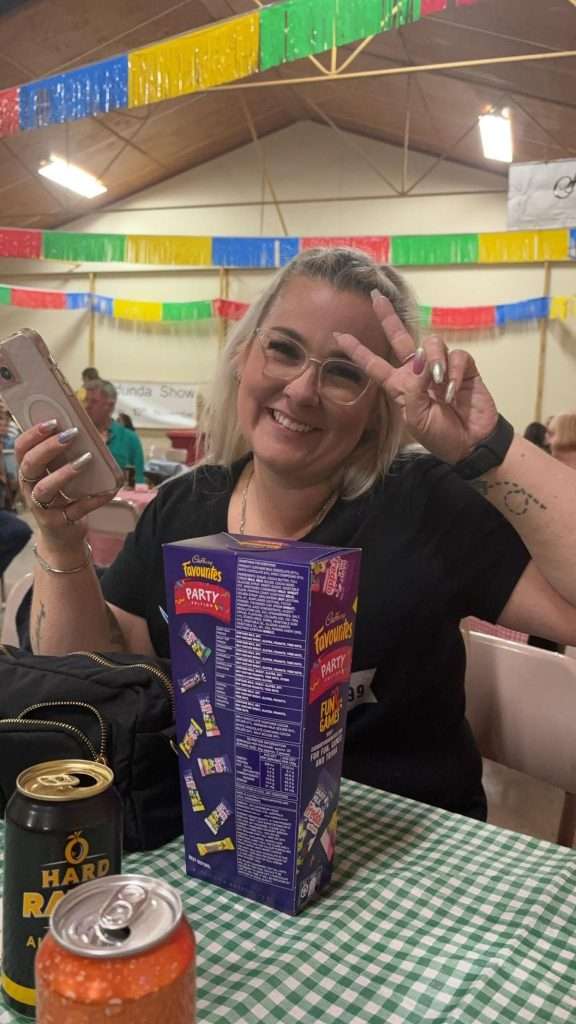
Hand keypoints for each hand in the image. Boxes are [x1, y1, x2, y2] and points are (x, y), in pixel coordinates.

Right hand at [15, 420, 116, 549]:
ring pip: (45, 488)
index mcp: (28, 471)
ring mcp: (41, 507)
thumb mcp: (59, 475)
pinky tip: (109, 490)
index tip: (53, 421)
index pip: (22, 448)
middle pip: (30, 465)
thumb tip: (86, 432)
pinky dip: (94, 499)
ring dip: (65, 472)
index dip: (33, 434)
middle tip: (71, 434)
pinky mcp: (58, 522)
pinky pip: (76, 509)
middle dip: (49, 447)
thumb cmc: (62, 496)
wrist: (62, 534)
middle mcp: (29, 488)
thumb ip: (65, 456)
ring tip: (86, 459)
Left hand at [334, 292, 498, 464]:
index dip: (358, 351)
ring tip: (437, 384)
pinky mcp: (463, 368)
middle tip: (377, 297)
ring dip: (434, 360)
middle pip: (400, 337)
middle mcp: (417, 372)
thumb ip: (414, 389)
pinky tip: (452, 392)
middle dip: (388, 317)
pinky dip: (453, 372)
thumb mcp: (415, 418)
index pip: (374, 364)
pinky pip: (457, 356)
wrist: (470, 444)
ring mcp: (440, 368)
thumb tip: (423, 358)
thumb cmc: (439, 436)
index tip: (338, 335)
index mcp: (399, 385)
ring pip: (432, 343)